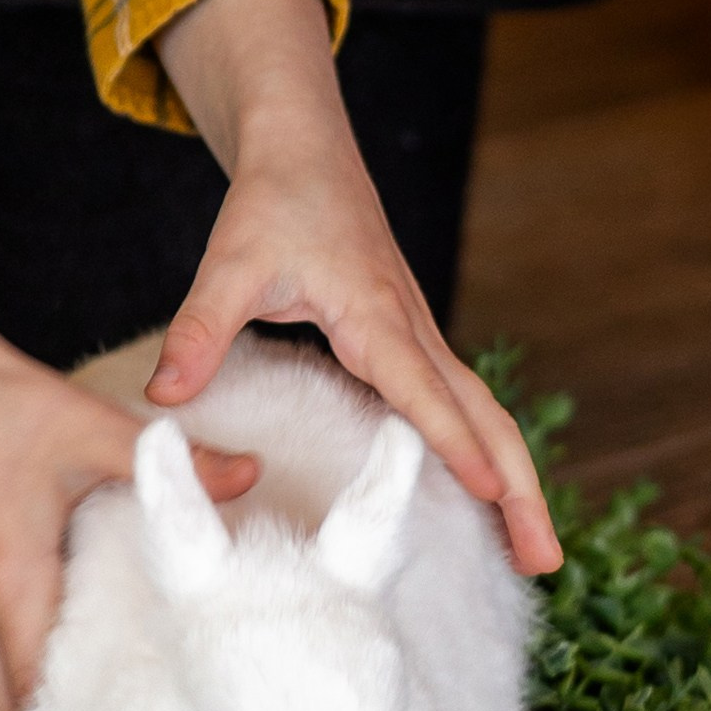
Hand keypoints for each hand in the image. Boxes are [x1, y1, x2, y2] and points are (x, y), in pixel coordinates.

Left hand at [150, 0, 562, 576]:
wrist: (305, 150)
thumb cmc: (272, 203)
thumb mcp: (227, 265)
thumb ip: (199, 333)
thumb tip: (164, 397)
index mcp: (375, 315)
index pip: (424, 390)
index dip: (455, 443)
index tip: (491, 495)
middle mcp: (412, 330)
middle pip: (484, 417)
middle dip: (518, 490)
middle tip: (546, 561)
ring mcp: (419, 337)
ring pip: (485, 415)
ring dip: (515, 482)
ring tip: (537, 552)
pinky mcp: (411, 342)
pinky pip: (462, 406)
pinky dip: (487, 455)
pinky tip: (491, 500)